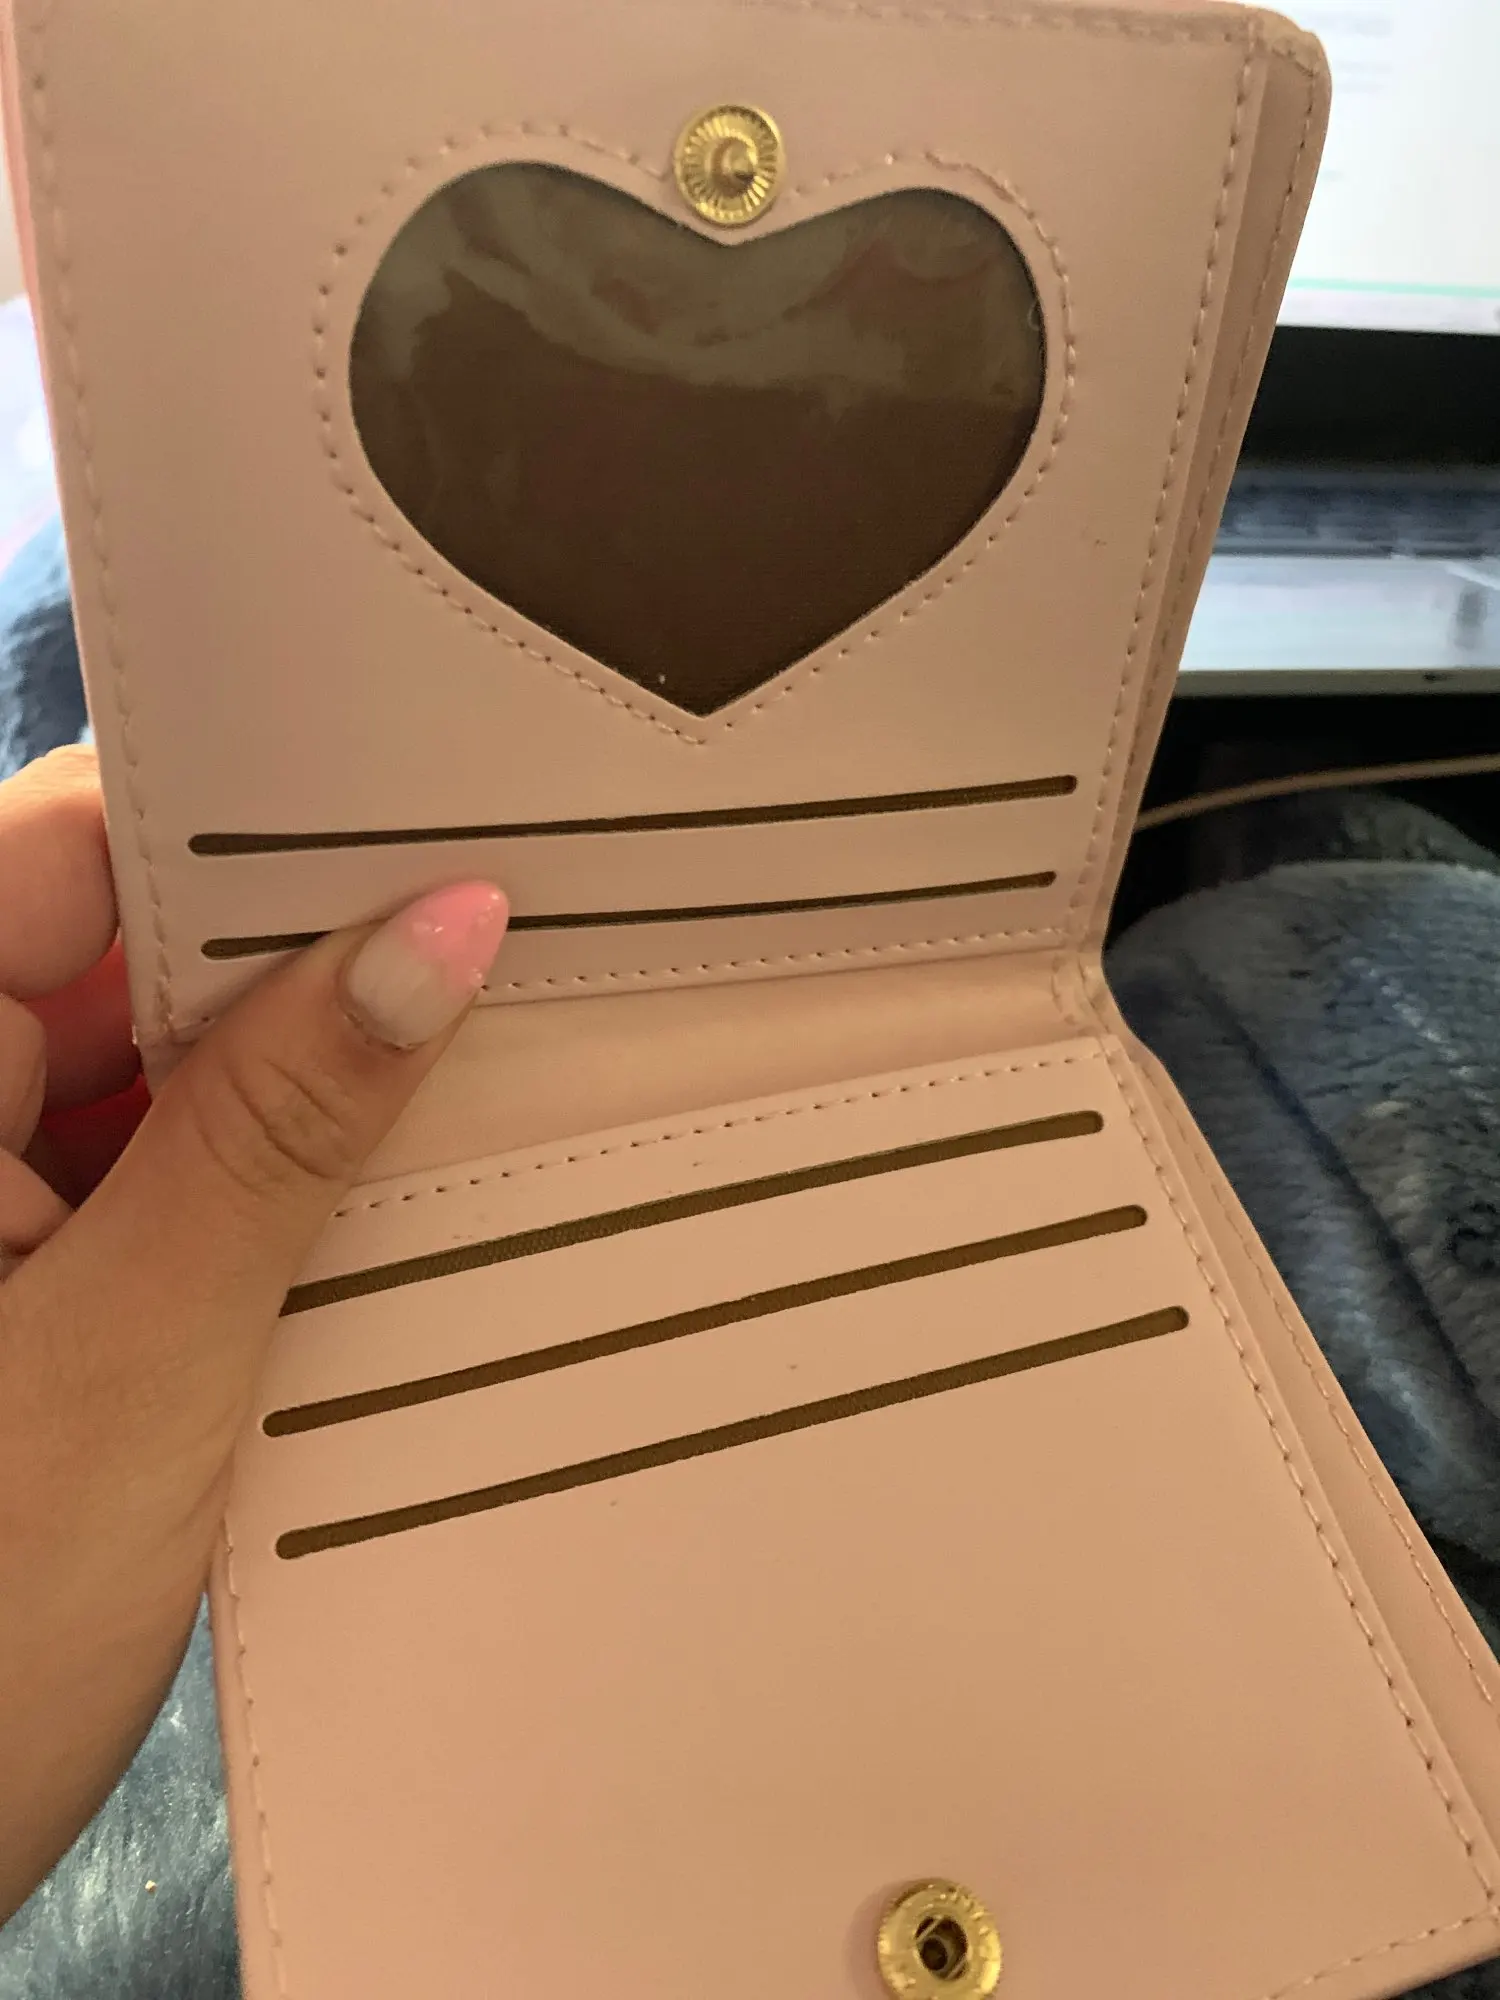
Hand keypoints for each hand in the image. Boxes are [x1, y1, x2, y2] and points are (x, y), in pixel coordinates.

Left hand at [0, 747, 507, 1919]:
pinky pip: (157, 1163)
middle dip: (301, 960)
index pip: (70, 845)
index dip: (248, 820)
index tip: (430, 815)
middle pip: (126, 949)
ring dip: (295, 1080)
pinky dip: (263, 1170)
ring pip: (156, 1062)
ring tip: (465, 1079)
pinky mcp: (22, 1268)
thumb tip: (440, 931)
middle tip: (497, 956)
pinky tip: (375, 1193)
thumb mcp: (139, 1354)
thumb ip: (279, 1126)